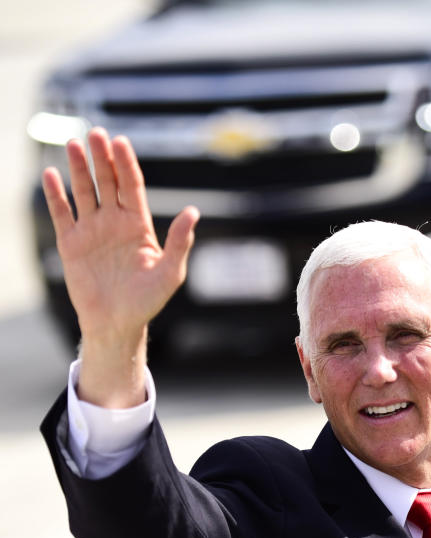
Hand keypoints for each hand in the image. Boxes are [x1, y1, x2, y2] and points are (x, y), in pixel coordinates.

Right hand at [41, 127, 198, 405]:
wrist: (117, 323)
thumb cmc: (148, 301)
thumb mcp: (171, 272)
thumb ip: (179, 241)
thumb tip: (193, 211)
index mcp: (139, 225)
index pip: (131, 187)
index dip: (126, 164)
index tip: (121, 141)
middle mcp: (115, 223)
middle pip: (107, 182)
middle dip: (102, 158)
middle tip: (96, 133)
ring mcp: (92, 231)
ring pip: (84, 192)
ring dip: (78, 168)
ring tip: (73, 144)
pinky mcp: (71, 244)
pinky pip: (62, 214)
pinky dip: (56, 195)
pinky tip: (51, 174)